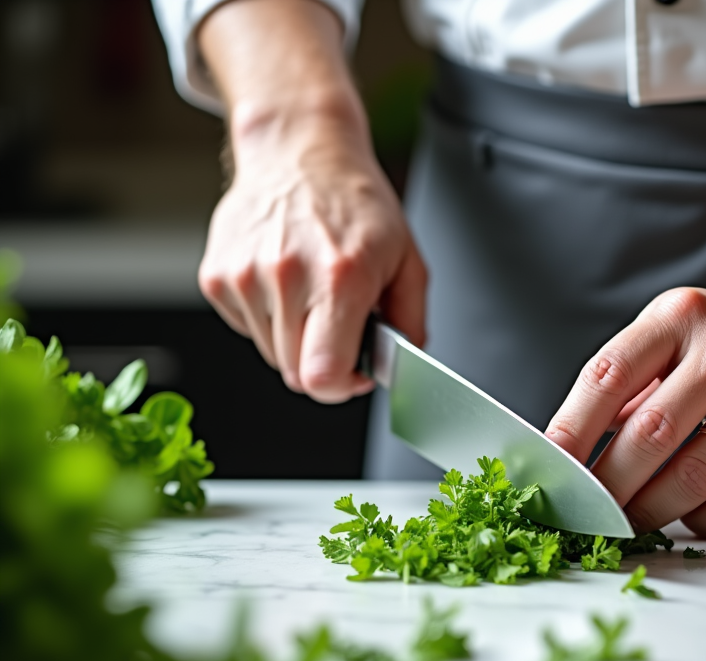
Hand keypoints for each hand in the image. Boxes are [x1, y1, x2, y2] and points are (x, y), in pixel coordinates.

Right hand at [199, 110, 426, 402]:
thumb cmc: (354, 202)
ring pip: (270, 353)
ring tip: (311, 292)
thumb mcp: (406, 256)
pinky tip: (283, 280)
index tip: (354, 371)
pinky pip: (247, 329)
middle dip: (323, 363)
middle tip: (339, 326)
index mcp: (340, 277)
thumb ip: (410, 319)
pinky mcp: (215, 276)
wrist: (297, 150)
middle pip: (296, 373)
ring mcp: (244, 276)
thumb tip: (399, 365)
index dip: (341, 386)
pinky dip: (267, 319)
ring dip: (294, 339)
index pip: (322, 375)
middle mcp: (287, 277)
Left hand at [545, 284, 705, 536]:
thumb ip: (624, 383)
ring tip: (630, 518)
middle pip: (648, 438)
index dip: (571, 430)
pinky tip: (686, 513)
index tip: (548, 469)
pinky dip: (699, 519)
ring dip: (649, 511)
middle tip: (586, 509)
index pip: (608, 377)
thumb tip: (569, 451)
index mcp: (680, 319)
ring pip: (691, 481)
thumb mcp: (670, 331)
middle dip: (606, 486)